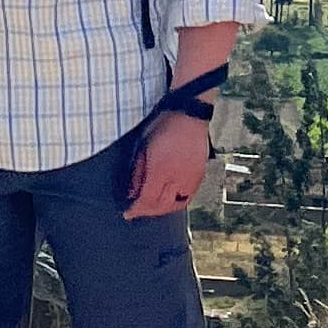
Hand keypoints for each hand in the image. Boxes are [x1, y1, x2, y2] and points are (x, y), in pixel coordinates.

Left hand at [123, 107, 212, 222]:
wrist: (188, 115)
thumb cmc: (162, 125)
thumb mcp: (142, 147)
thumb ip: (137, 173)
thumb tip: (131, 192)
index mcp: (160, 169)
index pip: (147, 199)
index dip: (136, 209)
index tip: (127, 212)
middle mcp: (177, 177)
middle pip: (161, 205)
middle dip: (147, 211)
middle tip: (137, 210)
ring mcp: (190, 178)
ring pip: (175, 205)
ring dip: (161, 210)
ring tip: (152, 207)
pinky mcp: (199, 176)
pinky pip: (187, 198)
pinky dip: (176, 203)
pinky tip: (169, 201)